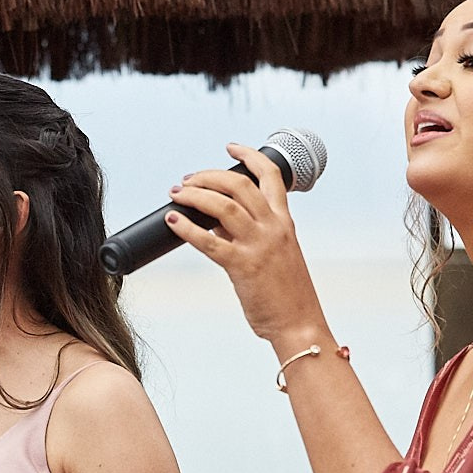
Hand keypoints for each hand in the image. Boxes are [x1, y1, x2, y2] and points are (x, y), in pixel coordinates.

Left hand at [165, 144, 324, 347]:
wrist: (299, 324)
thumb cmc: (286, 293)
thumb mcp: (275, 253)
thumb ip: (249, 232)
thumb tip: (214, 220)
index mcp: (284, 222)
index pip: (270, 176)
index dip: (249, 156)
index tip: (230, 147)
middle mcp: (273, 228)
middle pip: (239, 184)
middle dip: (208, 175)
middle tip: (188, 180)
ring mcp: (259, 245)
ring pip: (223, 205)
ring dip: (195, 194)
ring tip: (177, 194)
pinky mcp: (243, 266)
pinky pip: (209, 240)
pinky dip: (187, 227)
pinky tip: (173, 221)